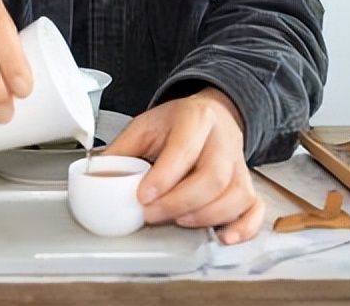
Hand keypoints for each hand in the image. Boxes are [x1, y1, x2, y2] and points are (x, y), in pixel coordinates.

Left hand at [103, 87, 264, 244]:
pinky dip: (244, 226)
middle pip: (213, 176)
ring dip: (208, 215)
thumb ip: (121, 150)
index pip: (184, 149)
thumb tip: (95, 176)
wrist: (214, 113)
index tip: (142, 196)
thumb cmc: (178, 123)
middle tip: (152, 214)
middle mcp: (223, 141)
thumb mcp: (146, 125)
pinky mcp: (249, 185)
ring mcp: (240, 165)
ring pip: (236, 194)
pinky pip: (255, 208)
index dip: (164, 177)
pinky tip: (224, 236)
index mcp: (195, 119)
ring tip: (180, 221)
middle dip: (180, 202)